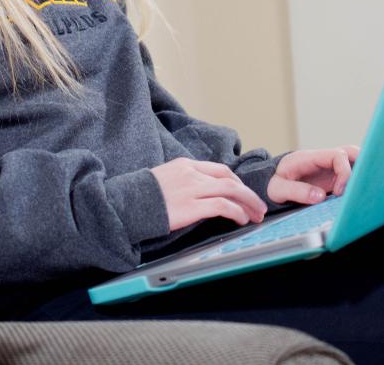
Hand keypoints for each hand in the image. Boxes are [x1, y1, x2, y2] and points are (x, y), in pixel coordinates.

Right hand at [150, 158, 266, 231]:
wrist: (124, 204)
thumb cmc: (141, 196)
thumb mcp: (164, 180)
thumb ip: (183, 183)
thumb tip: (200, 195)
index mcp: (185, 165)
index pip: (219, 170)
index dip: (236, 182)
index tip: (244, 194)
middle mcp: (191, 174)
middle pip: (230, 179)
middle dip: (248, 194)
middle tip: (259, 207)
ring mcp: (191, 189)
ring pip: (231, 190)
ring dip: (248, 203)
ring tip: (255, 216)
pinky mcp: (191, 207)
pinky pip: (222, 206)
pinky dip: (236, 212)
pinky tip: (240, 220)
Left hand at [267, 146, 359, 204]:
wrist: (270, 181)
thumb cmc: (273, 183)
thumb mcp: (278, 189)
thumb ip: (297, 191)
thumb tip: (320, 196)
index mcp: (310, 158)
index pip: (337, 155)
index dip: (344, 172)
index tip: (339, 192)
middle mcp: (322, 159)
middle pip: (350, 152)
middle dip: (362, 166)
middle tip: (361, 187)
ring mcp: (328, 167)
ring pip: (353, 160)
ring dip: (361, 171)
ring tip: (364, 190)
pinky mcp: (331, 176)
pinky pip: (350, 172)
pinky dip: (358, 179)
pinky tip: (359, 193)